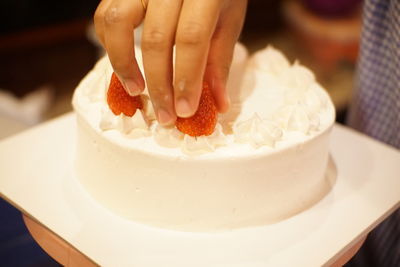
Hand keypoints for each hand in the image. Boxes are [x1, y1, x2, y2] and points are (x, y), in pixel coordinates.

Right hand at [95, 0, 246, 125]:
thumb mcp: (229, 20)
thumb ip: (219, 61)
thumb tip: (217, 103)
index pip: (191, 38)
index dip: (186, 79)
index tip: (185, 110)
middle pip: (156, 39)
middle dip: (159, 85)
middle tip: (165, 115)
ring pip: (117, 22)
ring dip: (123, 64)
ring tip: (136, 91)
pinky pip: (105, 15)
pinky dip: (110, 44)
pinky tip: (125, 63)